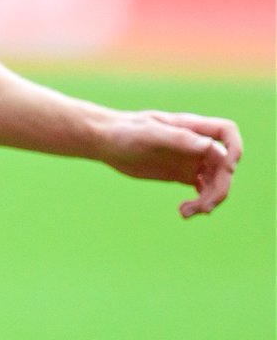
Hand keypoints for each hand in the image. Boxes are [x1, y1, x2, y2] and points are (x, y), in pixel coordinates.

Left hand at [101, 110, 241, 217]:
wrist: (106, 141)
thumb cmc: (125, 131)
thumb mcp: (150, 133)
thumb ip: (179, 139)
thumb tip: (210, 146)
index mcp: (190, 127)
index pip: (227, 132)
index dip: (234, 149)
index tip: (226, 169)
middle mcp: (195, 144)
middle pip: (224, 165)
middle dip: (220, 187)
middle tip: (203, 207)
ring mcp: (190, 160)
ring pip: (215, 181)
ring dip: (209, 199)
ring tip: (186, 212)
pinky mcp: (181, 174)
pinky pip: (202, 190)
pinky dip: (200, 203)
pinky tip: (184, 211)